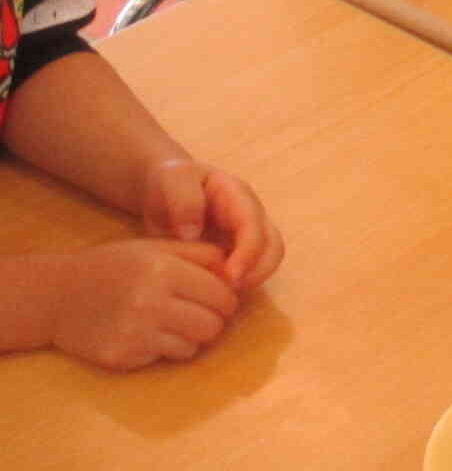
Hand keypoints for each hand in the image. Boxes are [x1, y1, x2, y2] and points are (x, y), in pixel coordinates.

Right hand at [46, 240, 240, 369]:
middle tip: (203, 312)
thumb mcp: (156, 247)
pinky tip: (153, 334)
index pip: (223, 294)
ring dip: (194, 336)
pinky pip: (170, 358)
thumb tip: (239, 272)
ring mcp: (137, 333)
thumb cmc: (114, 267)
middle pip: (215, 324)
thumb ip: (201, 255)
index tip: (219, 297)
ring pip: (197, 345)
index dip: (228, 297)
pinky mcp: (124, 356)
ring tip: (178, 322)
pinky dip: (171, 348)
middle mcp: (152, 302)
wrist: (58, 296)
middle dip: (215, 319)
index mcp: (164, 270)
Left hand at [141, 160, 284, 290]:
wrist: (163, 190)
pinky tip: (214, 291)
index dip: (248, 253)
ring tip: (221, 294)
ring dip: (252, 279)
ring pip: (267, 261)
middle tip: (228, 291)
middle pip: (273, 246)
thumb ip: (184, 199)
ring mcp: (247, 234)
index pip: (254, 226)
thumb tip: (194, 232)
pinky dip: (240, 283)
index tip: (230, 277)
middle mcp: (250, 216)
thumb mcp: (172, 180)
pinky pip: (250, 270)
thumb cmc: (169, 182)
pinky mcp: (237, 251)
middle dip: (258, 271)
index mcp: (238, 196)